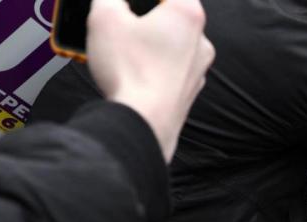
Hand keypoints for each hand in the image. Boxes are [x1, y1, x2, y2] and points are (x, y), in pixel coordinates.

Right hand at [87, 0, 214, 161]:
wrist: (144, 124)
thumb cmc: (131, 72)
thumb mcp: (105, 17)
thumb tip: (111, 1)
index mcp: (187, 13)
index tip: (123, 4)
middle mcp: (201, 41)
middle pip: (168, 14)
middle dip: (142, 14)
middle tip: (117, 17)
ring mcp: (198, 69)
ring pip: (169, 43)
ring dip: (145, 40)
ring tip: (117, 46)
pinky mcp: (187, 91)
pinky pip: (168, 68)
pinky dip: (150, 64)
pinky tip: (129, 70)